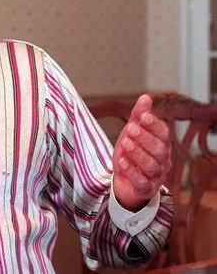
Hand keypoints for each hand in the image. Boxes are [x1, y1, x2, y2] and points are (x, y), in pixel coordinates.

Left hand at [112, 94, 171, 210]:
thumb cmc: (132, 154)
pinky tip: (121, 162)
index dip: (154, 125)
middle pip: (160, 150)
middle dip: (145, 138)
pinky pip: (141, 181)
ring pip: (152, 166)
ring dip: (138, 153)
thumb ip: (138, 117)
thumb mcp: (132, 133)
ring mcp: (155, 176)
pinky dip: (131, 171)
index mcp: (162, 145)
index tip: (143, 116)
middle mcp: (162, 161)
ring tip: (125, 143)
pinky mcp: (144, 188)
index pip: (164, 134)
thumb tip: (145, 97)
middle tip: (130, 129)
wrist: (125, 182)